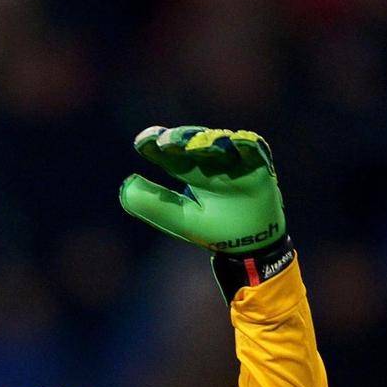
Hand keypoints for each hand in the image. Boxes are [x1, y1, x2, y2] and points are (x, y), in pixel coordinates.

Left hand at [120, 126, 285, 253]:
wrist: (251, 248)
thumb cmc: (213, 229)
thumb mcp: (181, 219)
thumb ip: (154, 204)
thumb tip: (127, 184)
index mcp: (189, 171)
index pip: (169, 154)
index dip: (155, 144)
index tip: (142, 142)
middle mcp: (210, 162)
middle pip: (193, 144)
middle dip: (180, 139)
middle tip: (165, 141)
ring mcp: (235, 162)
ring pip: (221, 143)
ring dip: (208, 141)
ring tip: (195, 144)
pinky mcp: (259, 168)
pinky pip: (255, 152)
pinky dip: (248, 145)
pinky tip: (239, 140)